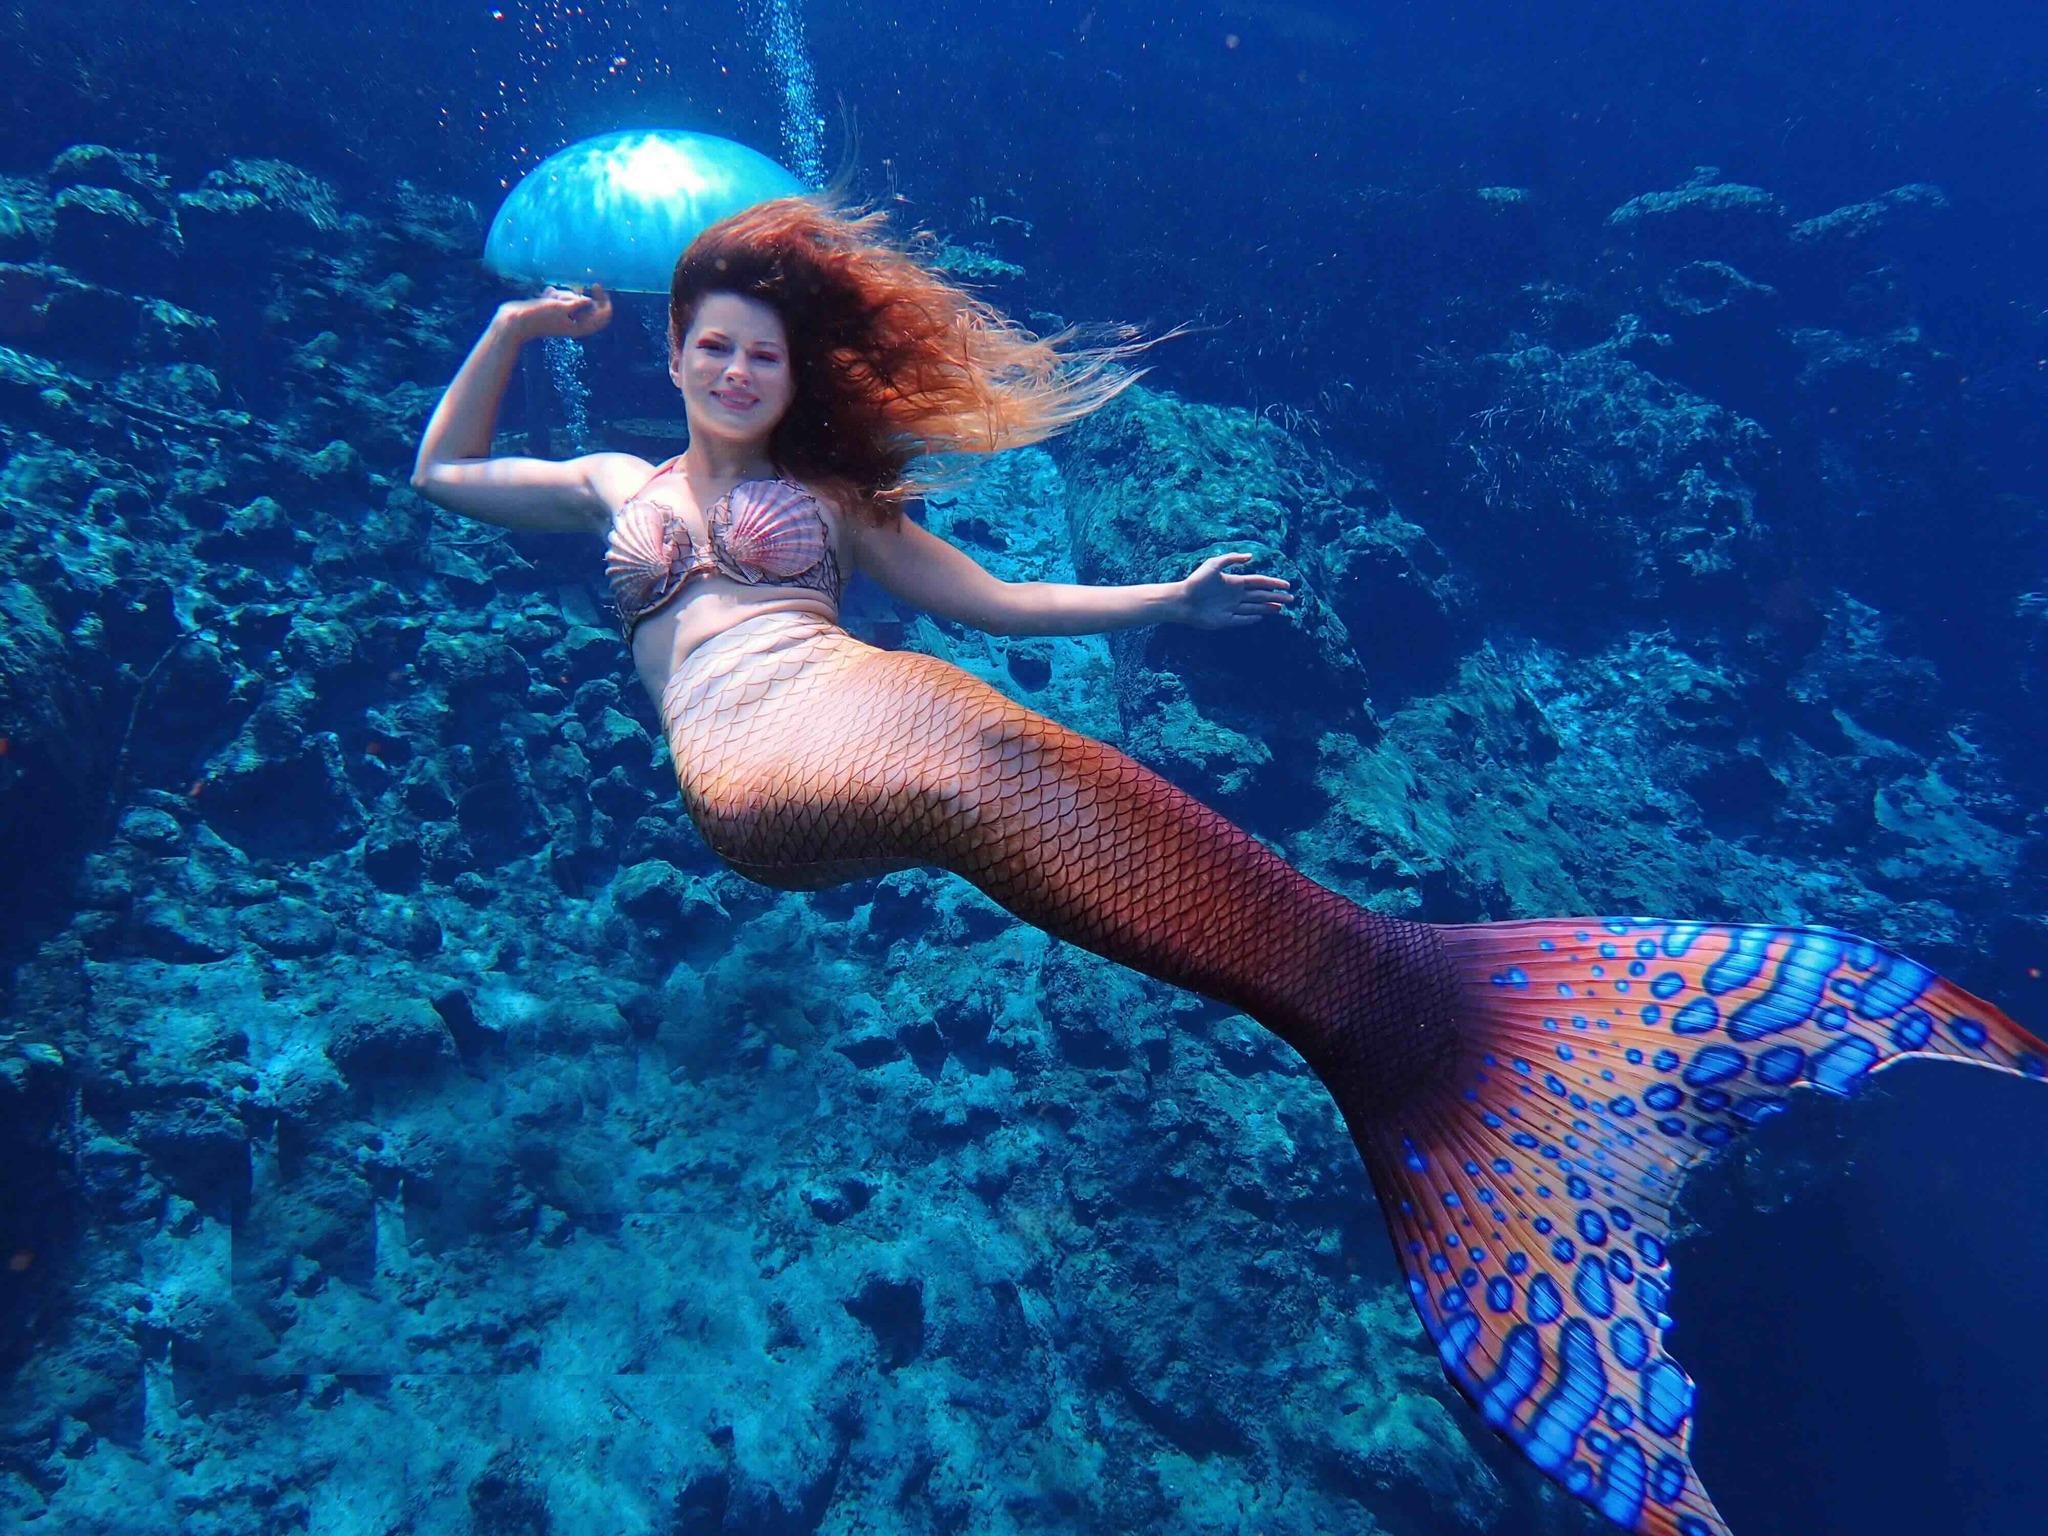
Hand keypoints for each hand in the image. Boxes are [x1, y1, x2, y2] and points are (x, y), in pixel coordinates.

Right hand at [499, 284, 612, 340]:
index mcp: (580, 328)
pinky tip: (542, 297)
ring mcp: (562, 316)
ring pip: (571, 297)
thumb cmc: (539, 316)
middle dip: (574, 295)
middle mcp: (574, 322)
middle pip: (586, 303)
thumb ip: (578, 303)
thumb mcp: (561, 307)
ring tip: (547, 298)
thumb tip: (590, 300)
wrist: (515, 321)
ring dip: (560, 294)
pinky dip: (552, 294)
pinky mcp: (552, 309)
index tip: (595, 286)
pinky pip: (558, 296)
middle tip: (561, 296)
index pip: (603, 315)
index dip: (603, 300)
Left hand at [1175, 552, 1294, 628]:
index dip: (1273, 584)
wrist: (1182, 600)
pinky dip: (1251, 619)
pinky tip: (1261, 617)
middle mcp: (1235, 595)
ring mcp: (1230, 608)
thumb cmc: (1196, 581)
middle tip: (1291, 599)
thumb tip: (1251, 556)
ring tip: (1280, 609)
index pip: (1259, 582)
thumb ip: (1232, 559)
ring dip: (1267, 608)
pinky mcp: (1224, 620)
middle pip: (1260, 596)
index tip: (1287, 585)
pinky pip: (1241, 620)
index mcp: (1234, 582)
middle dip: (1275, 597)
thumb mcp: (1214, 564)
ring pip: (1254, 608)